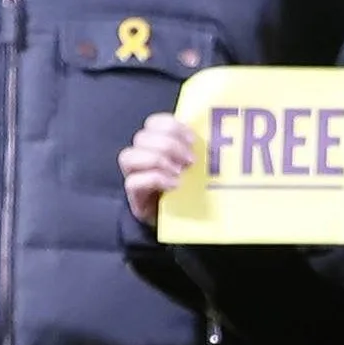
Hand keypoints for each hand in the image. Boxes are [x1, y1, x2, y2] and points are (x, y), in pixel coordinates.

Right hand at [122, 110, 201, 226]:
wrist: (179, 221)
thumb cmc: (189, 190)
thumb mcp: (196, 166)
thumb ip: (196, 151)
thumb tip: (215, 137)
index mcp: (156, 144)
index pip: (153, 123)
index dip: (171, 126)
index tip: (193, 139)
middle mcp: (140, 156)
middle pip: (142, 137)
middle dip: (169, 145)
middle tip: (190, 160)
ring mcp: (133, 175)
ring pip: (129, 156)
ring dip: (158, 160)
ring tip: (180, 172)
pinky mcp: (134, 195)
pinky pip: (133, 181)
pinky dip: (155, 179)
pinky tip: (174, 185)